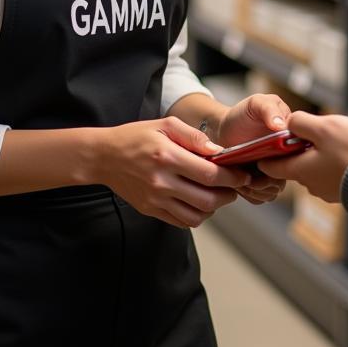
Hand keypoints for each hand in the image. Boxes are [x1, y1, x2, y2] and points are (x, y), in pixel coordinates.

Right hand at [92, 117, 250, 228]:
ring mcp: (156, 200)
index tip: (243, 175)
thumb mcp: (165, 124)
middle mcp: (162, 182)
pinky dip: (197, 216)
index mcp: (167, 157)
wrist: (104, 157)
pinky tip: (200, 202)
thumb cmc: (136, 136)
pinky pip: (181, 222)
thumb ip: (193, 136)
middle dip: (228, 194)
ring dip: (215, 208)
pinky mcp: (151, 210)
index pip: (209, 174)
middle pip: (207, 199)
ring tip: (219, 195)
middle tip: (235, 186)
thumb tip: (217, 150)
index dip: (232, 177)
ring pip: (197, 215)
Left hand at [218, 93, 291, 205]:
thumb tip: (281, 126)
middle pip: (284, 181)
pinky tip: (240, 183)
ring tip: (241, 177)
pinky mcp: (262, 184)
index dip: (281, 166)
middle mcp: (287, 158)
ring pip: (273, 192)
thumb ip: (269, 109)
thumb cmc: (243, 114)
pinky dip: (250, 194)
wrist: (223, 127)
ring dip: (256, 190)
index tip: (261, 163)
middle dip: (265, 181)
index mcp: (292, 140)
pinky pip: (261, 198)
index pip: (297, 161)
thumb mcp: (256, 103)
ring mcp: (275, 172)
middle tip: (248, 174)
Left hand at [257, 111, 347, 202]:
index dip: (267, 152)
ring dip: (319, 154)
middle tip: (314, 131)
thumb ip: (300, 122)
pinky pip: (331, 174)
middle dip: (299, 148)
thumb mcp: (323, 127)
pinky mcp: (343, 192)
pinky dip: (333, 163)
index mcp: (299, 170)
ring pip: (315, 168)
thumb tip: (289, 123)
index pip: (271, 166)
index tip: (268, 140)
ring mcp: (327, 190)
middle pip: (295, 164)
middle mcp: (310, 184)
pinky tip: (347, 152)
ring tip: (335, 140)